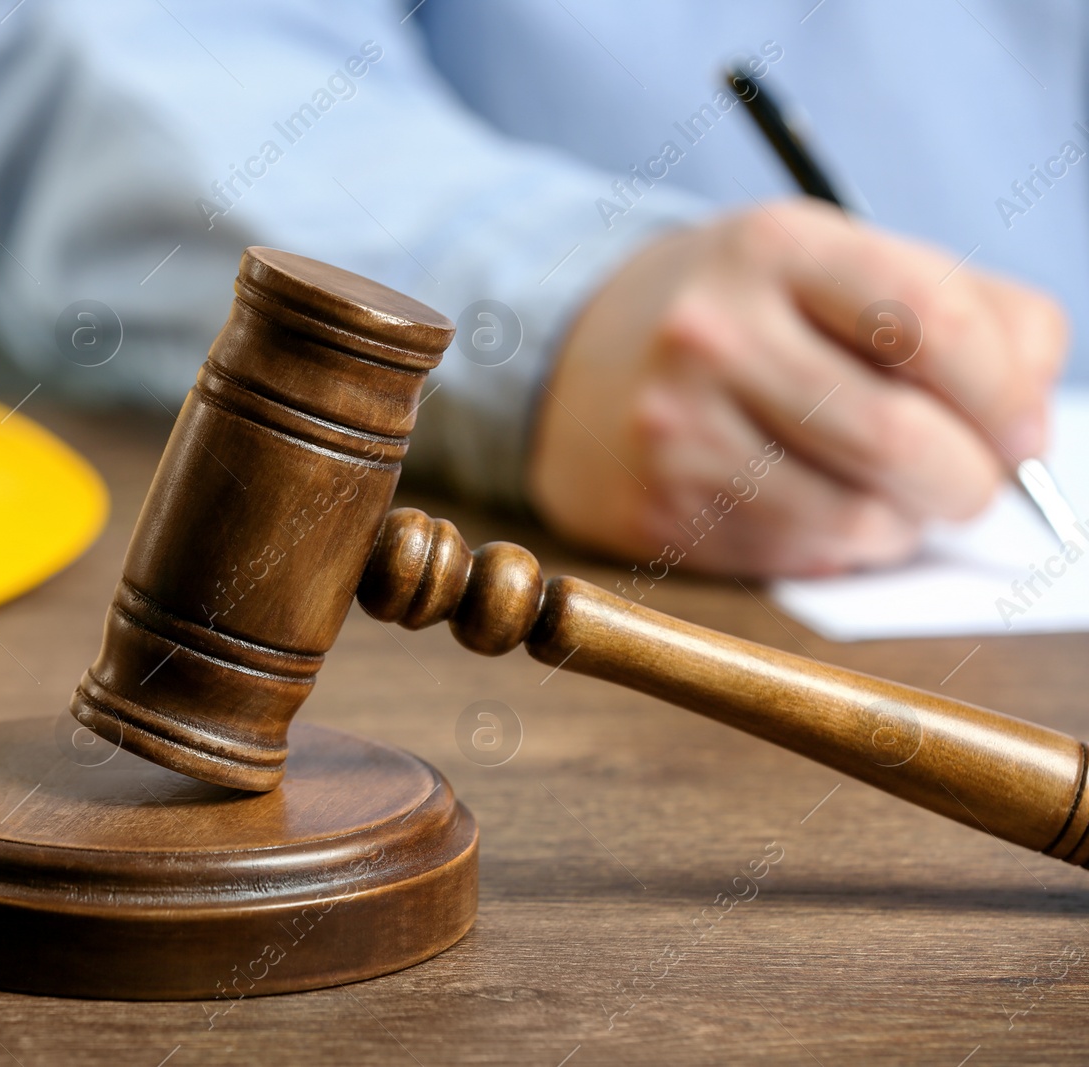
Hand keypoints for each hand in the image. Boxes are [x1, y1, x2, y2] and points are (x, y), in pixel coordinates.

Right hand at [526, 199, 1066, 577]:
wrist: (576, 366)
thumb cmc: (749, 319)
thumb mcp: (841, 269)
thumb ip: (970, 318)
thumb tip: (1027, 437)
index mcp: (776, 246)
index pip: (934, 322)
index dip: (1007, 395)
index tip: (1020, 430)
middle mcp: (714, 331)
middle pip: (902, 438)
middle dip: (970, 482)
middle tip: (971, 484)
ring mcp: (676, 427)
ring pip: (859, 516)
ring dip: (904, 523)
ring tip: (887, 493)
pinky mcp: (658, 509)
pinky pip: (801, 555)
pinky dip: (842, 547)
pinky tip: (820, 507)